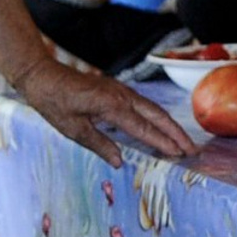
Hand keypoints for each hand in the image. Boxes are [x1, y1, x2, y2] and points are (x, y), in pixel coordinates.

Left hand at [16, 55, 195, 165]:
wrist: (42, 74)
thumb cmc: (53, 102)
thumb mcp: (72, 128)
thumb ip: (98, 144)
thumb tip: (119, 161)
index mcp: (111, 106)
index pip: (144, 128)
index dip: (164, 143)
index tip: (181, 154)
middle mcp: (121, 96)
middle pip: (158, 115)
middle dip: (177, 133)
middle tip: (194, 150)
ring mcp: (121, 90)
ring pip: (153, 108)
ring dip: (171, 125)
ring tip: (184, 141)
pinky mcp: (117, 89)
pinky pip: (143, 104)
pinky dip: (157, 117)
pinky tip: (161, 127)